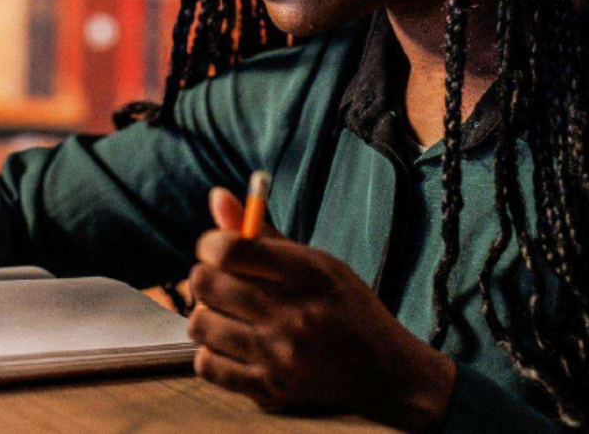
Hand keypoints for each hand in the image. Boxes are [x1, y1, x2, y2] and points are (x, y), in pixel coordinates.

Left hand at [186, 187, 456, 431]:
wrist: (388, 377)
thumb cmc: (346, 310)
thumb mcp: (318, 265)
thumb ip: (262, 235)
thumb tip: (216, 196)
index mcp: (308, 276)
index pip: (228, 250)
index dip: (210, 245)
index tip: (217, 251)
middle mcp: (294, 316)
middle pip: (206, 283)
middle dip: (206, 278)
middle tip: (222, 284)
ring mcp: (281, 358)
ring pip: (200, 324)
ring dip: (206, 317)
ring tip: (228, 317)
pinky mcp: (271, 392)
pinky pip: (206, 365)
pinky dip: (211, 353)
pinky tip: (233, 347)